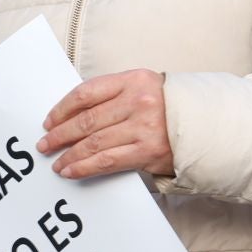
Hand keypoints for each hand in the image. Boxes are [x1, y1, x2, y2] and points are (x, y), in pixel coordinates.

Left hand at [38, 69, 172, 179]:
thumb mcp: (144, 88)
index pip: (87, 93)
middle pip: (87, 120)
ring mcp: (143, 127)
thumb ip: (114, 95)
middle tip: (45, 144)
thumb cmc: (170, 107)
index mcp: (133, 80)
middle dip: (60, 134)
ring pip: (94, 142)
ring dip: (69, 154)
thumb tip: (75, 115)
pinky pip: (107, 161)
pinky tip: (72, 170)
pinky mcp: (147, 152)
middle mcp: (137, 101)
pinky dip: (85, 167)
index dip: (62, 109)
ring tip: (56, 161)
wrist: (205, 126)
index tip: (49, 120)